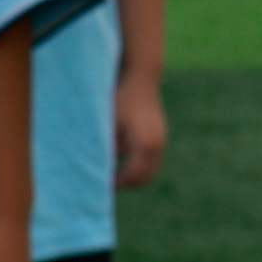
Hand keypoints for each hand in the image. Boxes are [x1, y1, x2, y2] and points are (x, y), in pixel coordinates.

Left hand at [113, 76, 168, 192]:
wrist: (141, 78)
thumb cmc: (121, 99)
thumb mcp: (109, 124)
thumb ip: (106, 147)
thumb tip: (100, 168)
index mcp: (143, 144)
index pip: (132, 176)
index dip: (117, 183)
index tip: (102, 183)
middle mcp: (157, 145)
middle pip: (143, 178)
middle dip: (126, 183)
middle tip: (108, 182)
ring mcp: (161, 141)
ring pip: (150, 171)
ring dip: (134, 175)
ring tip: (115, 173)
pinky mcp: (161, 136)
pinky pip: (152, 161)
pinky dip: (140, 166)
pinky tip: (124, 160)